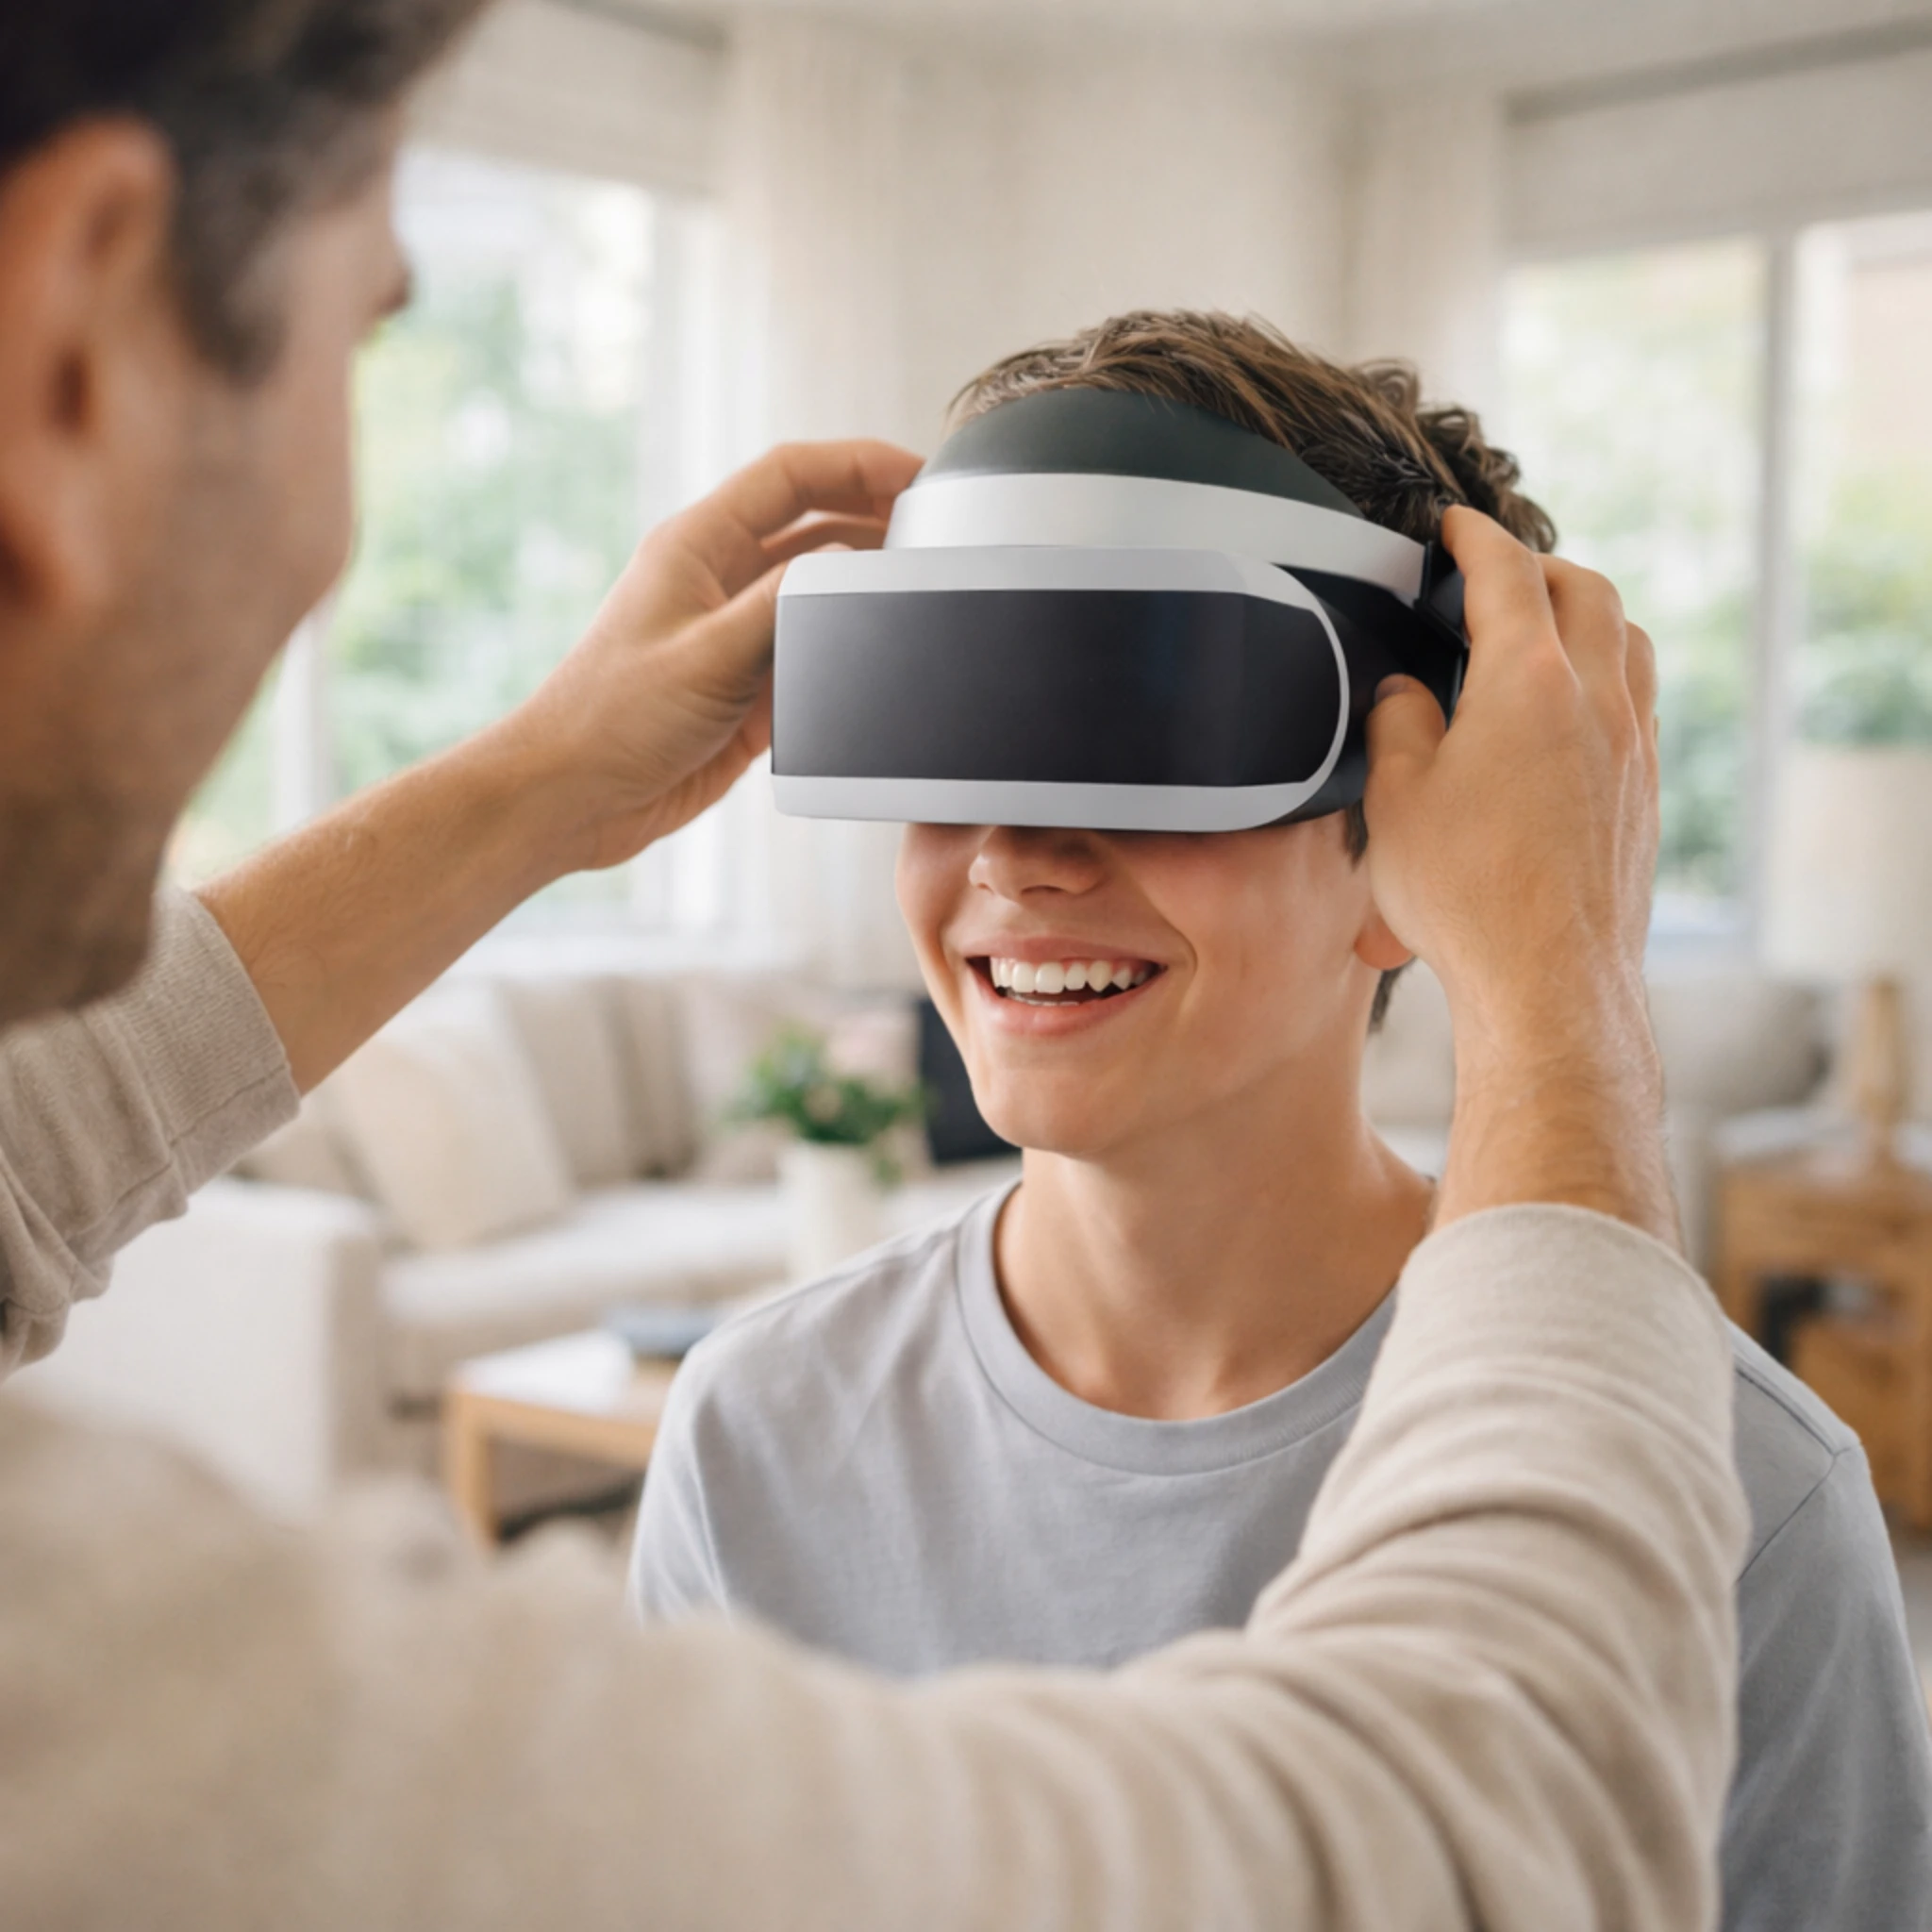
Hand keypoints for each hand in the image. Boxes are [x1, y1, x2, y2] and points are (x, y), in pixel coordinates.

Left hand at [499, 439, 923, 871]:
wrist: (574, 799)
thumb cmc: (609, 721)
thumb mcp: (708, 654)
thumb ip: (783, 606)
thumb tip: (850, 564)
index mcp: (696, 545)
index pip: (789, 475)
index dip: (857, 463)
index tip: (915, 473)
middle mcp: (717, 580)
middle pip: (812, 524)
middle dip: (873, 517)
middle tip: (934, 527)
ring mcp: (733, 634)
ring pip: (818, 590)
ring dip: (864, 585)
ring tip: (918, 586)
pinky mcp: (745, 689)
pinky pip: (811, 655)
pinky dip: (846, 650)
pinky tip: (878, 658)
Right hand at [1363, 507, 1673, 1239]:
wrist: (1549, 982)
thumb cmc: (1464, 894)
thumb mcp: (1395, 797)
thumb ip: (1397, 724)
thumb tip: (1407, 693)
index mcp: (1528, 680)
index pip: (1506, 573)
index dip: (1473, 537)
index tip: (1452, 523)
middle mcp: (1597, 699)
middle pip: (1585, 590)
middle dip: (1538, 566)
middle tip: (1495, 572)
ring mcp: (1632, 747)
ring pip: (1628, 641)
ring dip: (1587, 615)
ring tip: (1544, 630)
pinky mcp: (1645, 795)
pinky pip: (1637, 702)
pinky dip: (1606, 675)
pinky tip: (1571, 712)